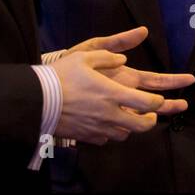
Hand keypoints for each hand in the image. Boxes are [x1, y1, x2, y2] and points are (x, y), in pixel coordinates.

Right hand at [52, 28, 194, 145]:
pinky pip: (105, 139)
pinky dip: (110, 132)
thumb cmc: (61, 75)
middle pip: (141, 126)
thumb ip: (108, 55)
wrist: (35, 101)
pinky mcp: (85, 136)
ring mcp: (97, 127)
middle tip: (151, 115)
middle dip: (151, 121)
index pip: (148, 103)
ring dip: (130, 127)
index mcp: (113, 93)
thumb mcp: (84, 56)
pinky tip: (106, 124)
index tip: (159, 99)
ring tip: (129, 118)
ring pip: (124, 134)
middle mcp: (109, 113)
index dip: (158, 102)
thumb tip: (122, 59)